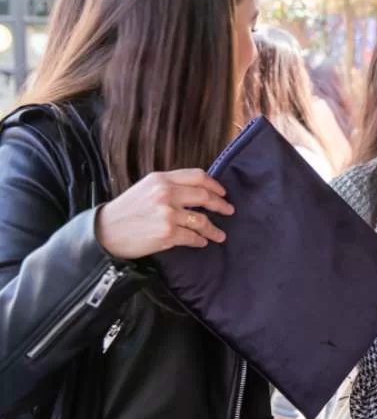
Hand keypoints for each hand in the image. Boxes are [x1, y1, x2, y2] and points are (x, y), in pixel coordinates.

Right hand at [95, 169, 233, 259]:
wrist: (105, 232)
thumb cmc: (126, 211)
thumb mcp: (145, 189)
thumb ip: (170, 187)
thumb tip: (197, 192)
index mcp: (161, 179)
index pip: (197, 176)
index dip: (214, 185)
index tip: (223, 192)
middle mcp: (166, 194)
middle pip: (204, 196)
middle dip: (220, 205)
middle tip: (229, 211)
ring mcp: (168, 214)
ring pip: (202, 220)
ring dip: (213, 229)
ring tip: (219, 235)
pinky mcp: (167, 233)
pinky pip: (193, 237)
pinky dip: (200, 240)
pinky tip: (202, 242)